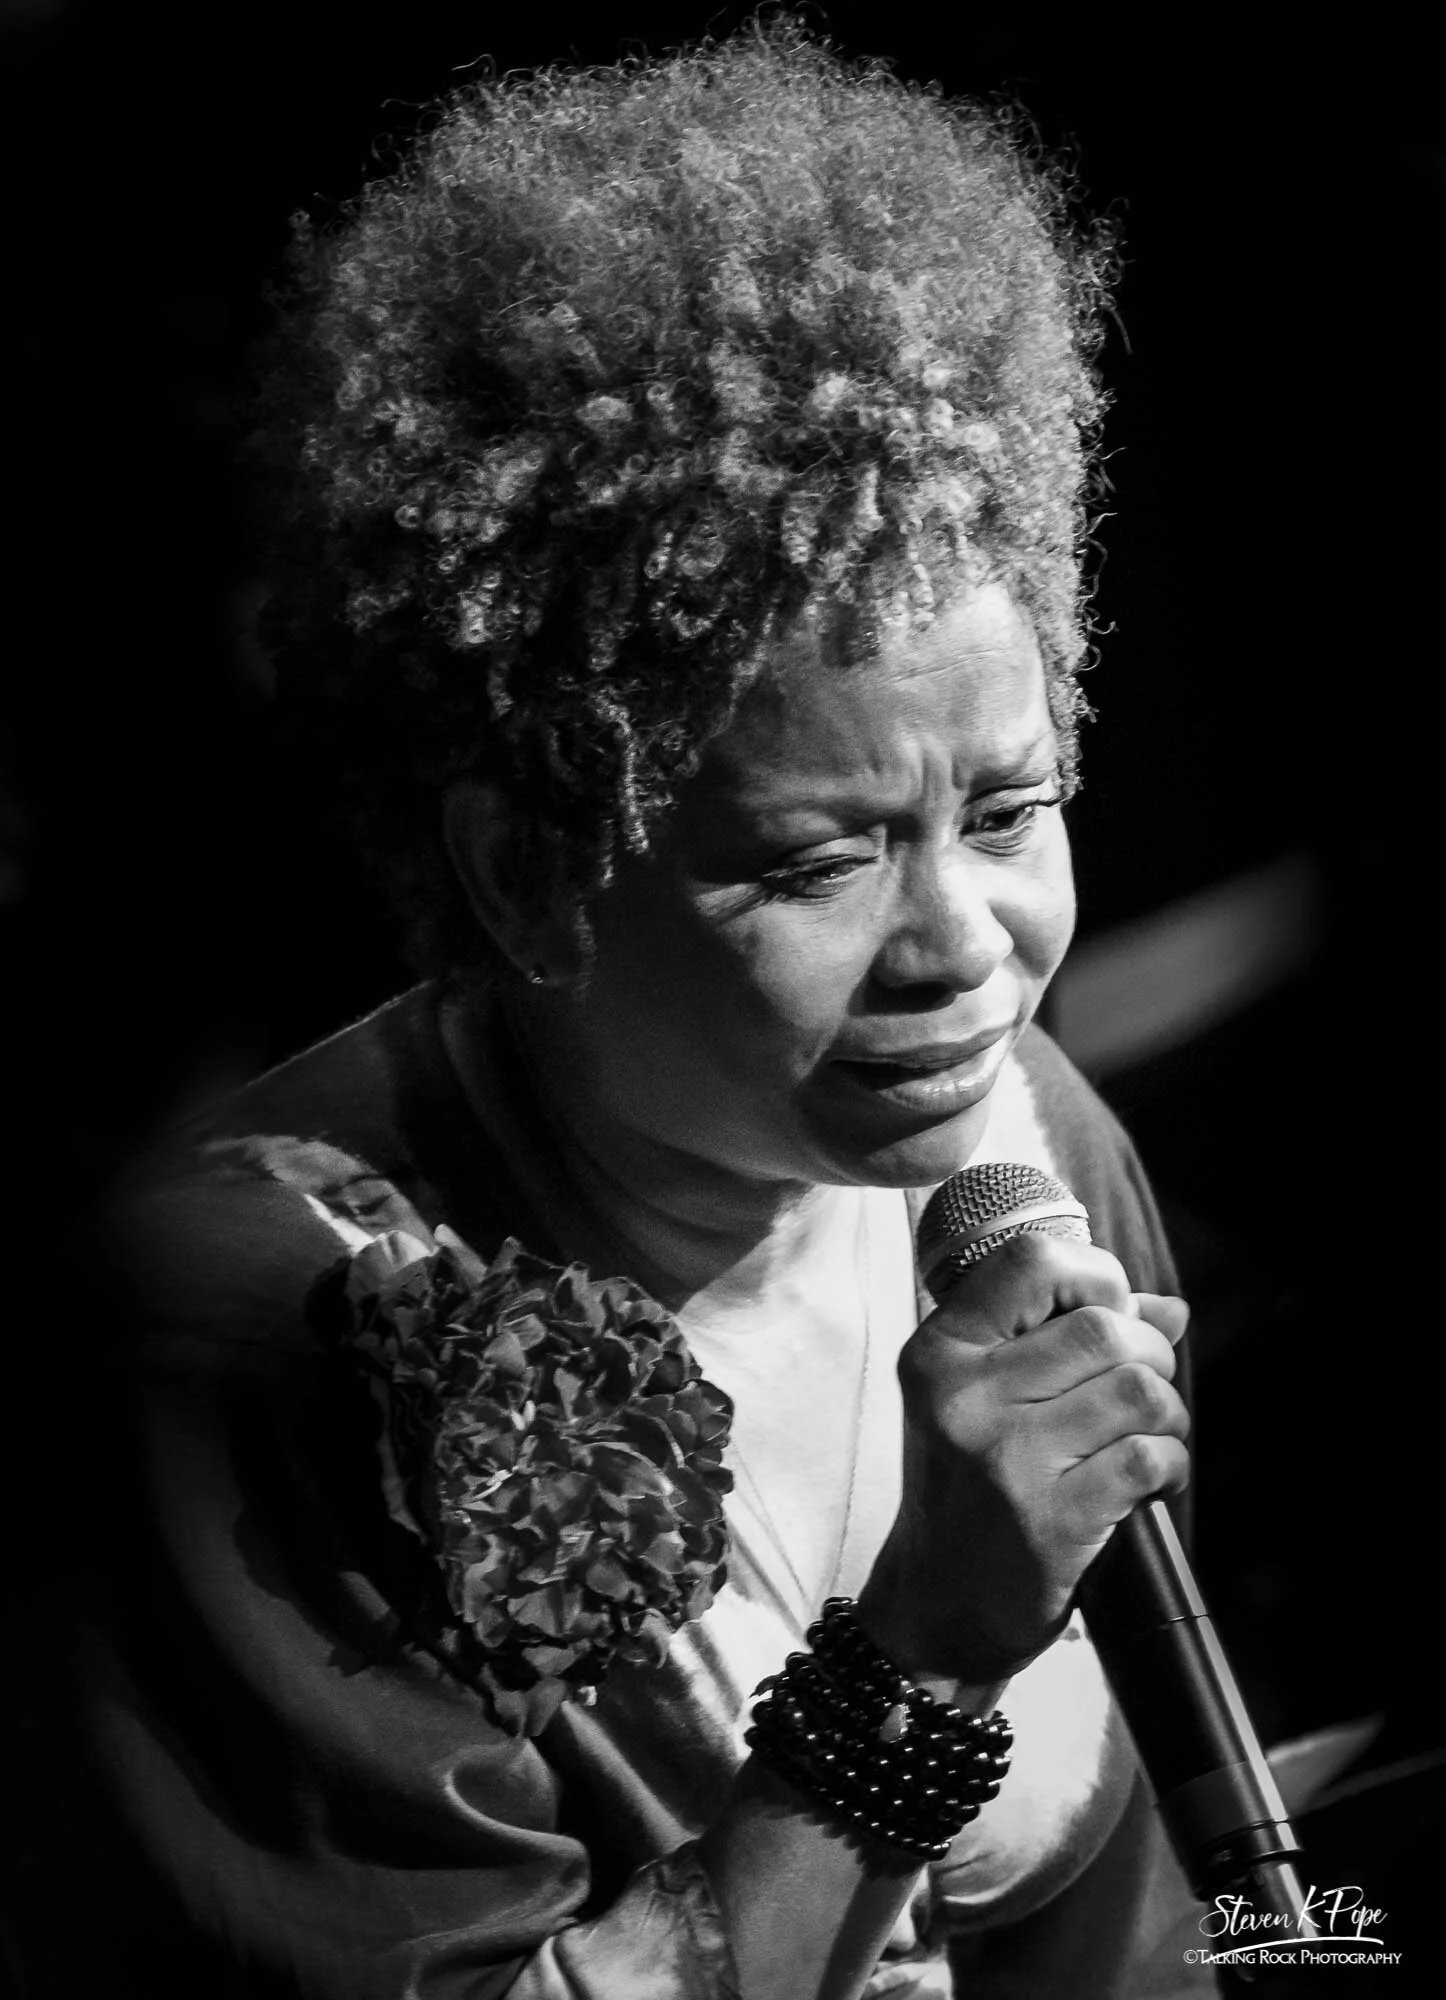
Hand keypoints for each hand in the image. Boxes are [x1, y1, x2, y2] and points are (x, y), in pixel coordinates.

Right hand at [857, 1232, 1189, 1688]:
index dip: (1095, 1275)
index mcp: (939, 1352)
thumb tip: (1169, 1309)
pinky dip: (1171, 1464)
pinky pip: (1147, 1457)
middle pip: (1102, 1326)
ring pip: (1137, 1388)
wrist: (934, 1611)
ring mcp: (1005, 1458)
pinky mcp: (1049, 1519)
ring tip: (1150, 1437)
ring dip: (1168, 1412)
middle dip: (1151, 1354)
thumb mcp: (984, 1401)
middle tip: (1143, 1392)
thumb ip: (1063, 1339)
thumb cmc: (967, 1495)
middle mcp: (963, 1396)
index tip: (1111, 1312)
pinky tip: (1152, 1482)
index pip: (1030, 1260)